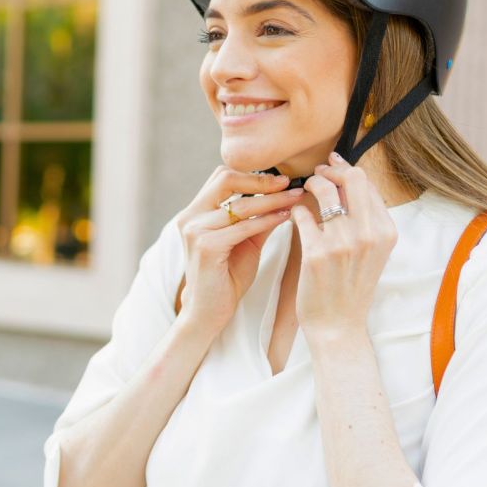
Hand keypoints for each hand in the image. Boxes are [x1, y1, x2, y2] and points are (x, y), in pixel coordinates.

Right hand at [174, 167, 304, 335]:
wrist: (209, 312)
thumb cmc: (227, 277)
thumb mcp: (245, 241)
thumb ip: (258, 218)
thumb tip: (283, 195)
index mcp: (195, 211)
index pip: (223, 177)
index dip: (253, 175)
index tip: (282, 179)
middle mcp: (190, 216)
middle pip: (226, 180)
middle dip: (262, 180)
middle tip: (290, 183)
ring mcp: (195, 230)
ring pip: (241, 205)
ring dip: (273, 200)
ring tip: (297, 198)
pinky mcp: (206, 246)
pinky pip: (244, 226)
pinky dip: (268, 220)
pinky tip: (286, 217)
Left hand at [289, 152, 398, 339]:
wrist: (338, 326)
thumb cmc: (352, 288)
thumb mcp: (373, 253)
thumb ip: (367, 220)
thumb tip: (351, 181)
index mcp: (385, 232)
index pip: (367, 184)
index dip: (347, 170)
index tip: (334, 166)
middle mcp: (368, 234)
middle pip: (352, 179)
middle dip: (331, 170)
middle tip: (318, 173)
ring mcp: (342, 243)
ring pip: (325, 191)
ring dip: (312, 184)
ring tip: (306, 189)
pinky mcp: (316, 253)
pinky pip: (302, 215)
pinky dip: (297, 210)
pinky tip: (295, 215)